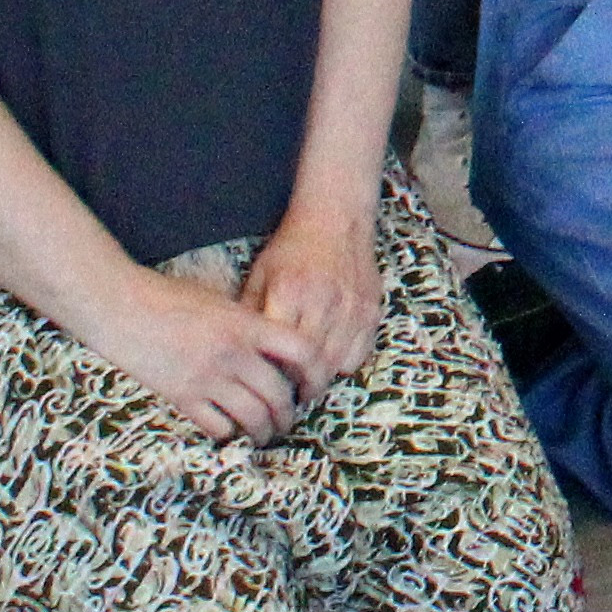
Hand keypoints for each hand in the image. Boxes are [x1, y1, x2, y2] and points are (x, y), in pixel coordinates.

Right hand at [90, 265, 315, 440]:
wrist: (121, 307)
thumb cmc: (169, 297)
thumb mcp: (219, 301)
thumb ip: (247, 323)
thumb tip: (273, 349)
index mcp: (247, 324)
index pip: (301, 351)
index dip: (316, 372)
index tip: (312, 384)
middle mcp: (233, 353)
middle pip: (278, 394)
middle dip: (288, 414)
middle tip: (288, 420)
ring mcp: (207, 377)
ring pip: (251, 417)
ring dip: (263, 431)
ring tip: (265, 435)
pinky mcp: (181, 397)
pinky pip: (217, 427)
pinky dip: (228, 434)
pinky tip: (229, 431)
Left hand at [237, 204, 380, 396]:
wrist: (336, 217)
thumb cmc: (292, 247)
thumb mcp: (260, 274)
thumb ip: (250, 313)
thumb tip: (240, 353)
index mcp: (289, 293)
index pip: (279, 354)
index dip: (272, 376)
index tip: (265, 384)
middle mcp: (323, 302)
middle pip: (310, 367)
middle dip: (297, 388)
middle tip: (286, 394)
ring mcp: (351, 307)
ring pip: (336, 366)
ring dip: (320, 380)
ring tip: (306, 381)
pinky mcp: (371, 310)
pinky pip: (359, 355)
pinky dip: (344, 364)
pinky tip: (330, 358)